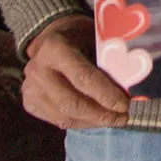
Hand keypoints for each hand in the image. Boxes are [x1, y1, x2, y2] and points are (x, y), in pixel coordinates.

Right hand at [22, 15, 129, 129]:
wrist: (52, 38)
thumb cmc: (79, 37)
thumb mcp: (94, 38)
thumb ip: (107, 60)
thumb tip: (130, 85)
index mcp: (54, 48)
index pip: (83, 78)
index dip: (106, 94)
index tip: (125, 105)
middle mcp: (37, 69)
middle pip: (71, 103)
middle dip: (100, 114)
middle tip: (123, 118)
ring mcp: (30, 88)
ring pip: (64, 116)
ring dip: (93, 122)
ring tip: (114, 120)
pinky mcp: (29, 102)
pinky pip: (57, 120)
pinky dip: (80, 123)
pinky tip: (96, 119)